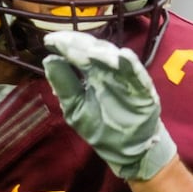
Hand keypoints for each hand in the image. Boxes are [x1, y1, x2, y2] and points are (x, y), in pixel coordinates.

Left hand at [43, 31, 176, 181]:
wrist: (125, 151)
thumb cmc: (100, 127)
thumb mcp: (75, 108)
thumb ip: (64, 85)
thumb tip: (48, 59)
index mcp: (91, 74)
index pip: (77, 53)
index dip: (65, 45)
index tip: (49, 41)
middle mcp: (108, 71)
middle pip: (95, 50)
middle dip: (81, 44)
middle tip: (65, 41)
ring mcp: (126, 79)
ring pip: (115, 59)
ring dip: (103, 53)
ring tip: (89, 50)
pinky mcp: (144, 91)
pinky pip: (138, 76)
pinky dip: (132, 65)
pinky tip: (123, 56)